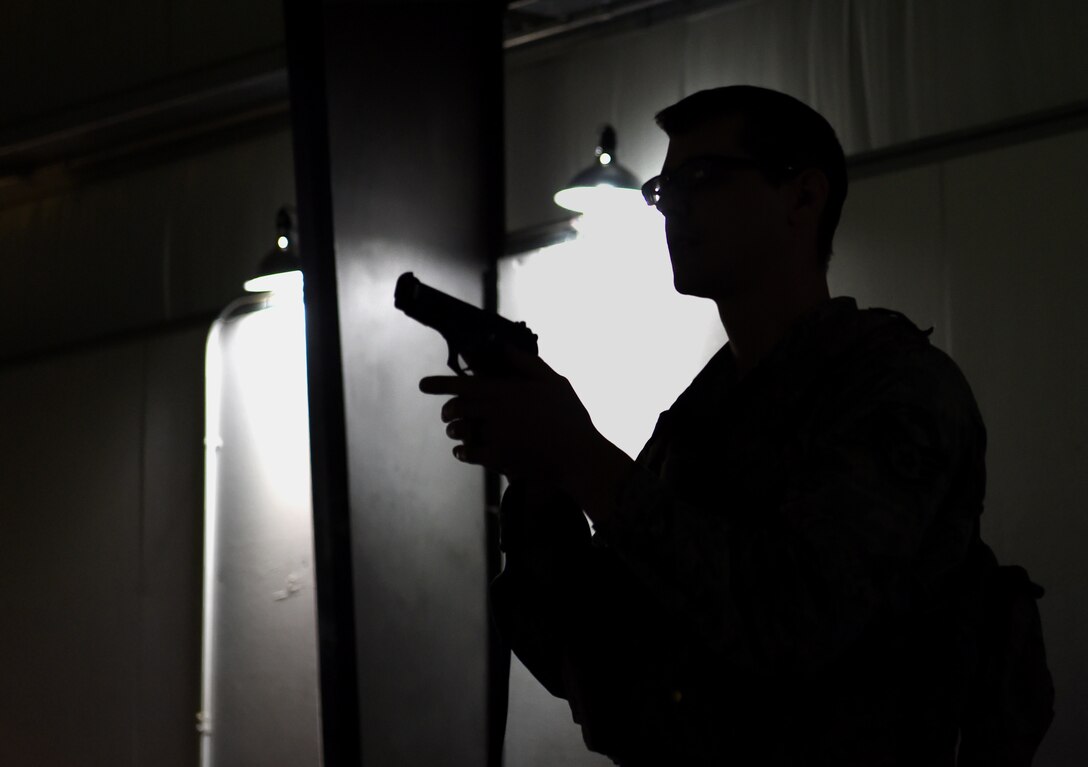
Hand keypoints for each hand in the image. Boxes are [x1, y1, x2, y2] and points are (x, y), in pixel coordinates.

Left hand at [419, 347, 600, 487]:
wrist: (580, 457)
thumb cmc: (570, 418)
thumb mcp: (554, 382)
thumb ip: (526, 364)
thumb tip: (503, 348)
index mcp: (509, 389)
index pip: (466, 383)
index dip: (441, 384)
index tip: (423, 385)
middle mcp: (498, 410)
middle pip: (458, 407)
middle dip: (448, 410)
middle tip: (446, 413)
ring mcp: (496, 435)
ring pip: (460, 430)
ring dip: (454, 430)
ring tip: (455, 431)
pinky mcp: (497, 457)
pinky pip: (468, 453)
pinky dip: (462, 452)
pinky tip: (463, 451)